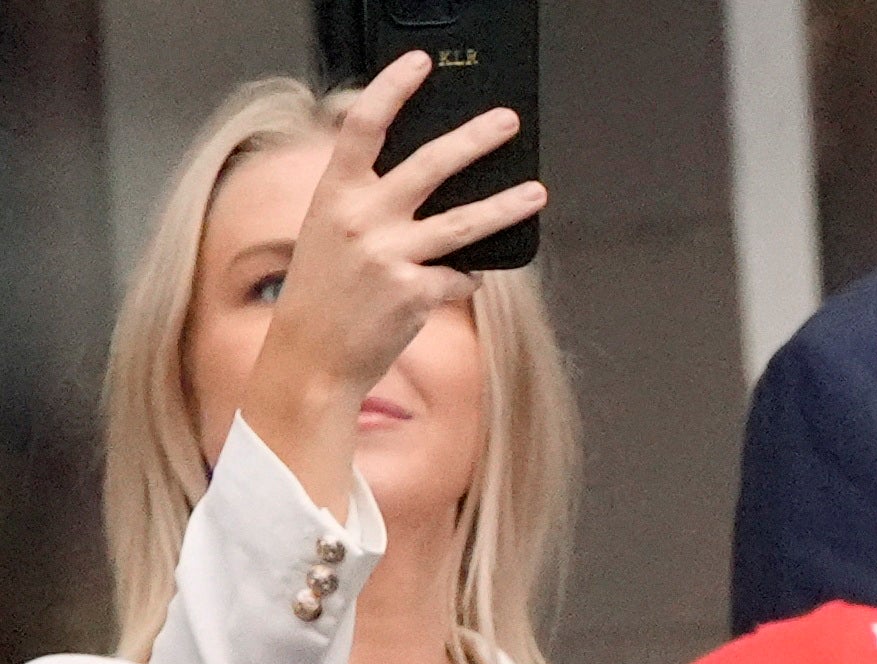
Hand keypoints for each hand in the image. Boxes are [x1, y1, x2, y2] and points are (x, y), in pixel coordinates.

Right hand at [237, 54, 548, 508]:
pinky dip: (461, 277)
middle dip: (474, 139)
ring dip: (506, 205)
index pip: (364, 127)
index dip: (393, 89)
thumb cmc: (325, 295)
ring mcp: (389, 255)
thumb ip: (371, 203)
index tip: (421, 64)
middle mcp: (360, 219)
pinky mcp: (415, 292)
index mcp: (334, 195)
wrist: (312, 357)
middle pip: (429, 165)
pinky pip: (459, 276)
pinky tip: (450, 282)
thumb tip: (435, 186)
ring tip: (536, 192)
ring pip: (465, 222)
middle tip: (506, 121)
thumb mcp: (331, 233)